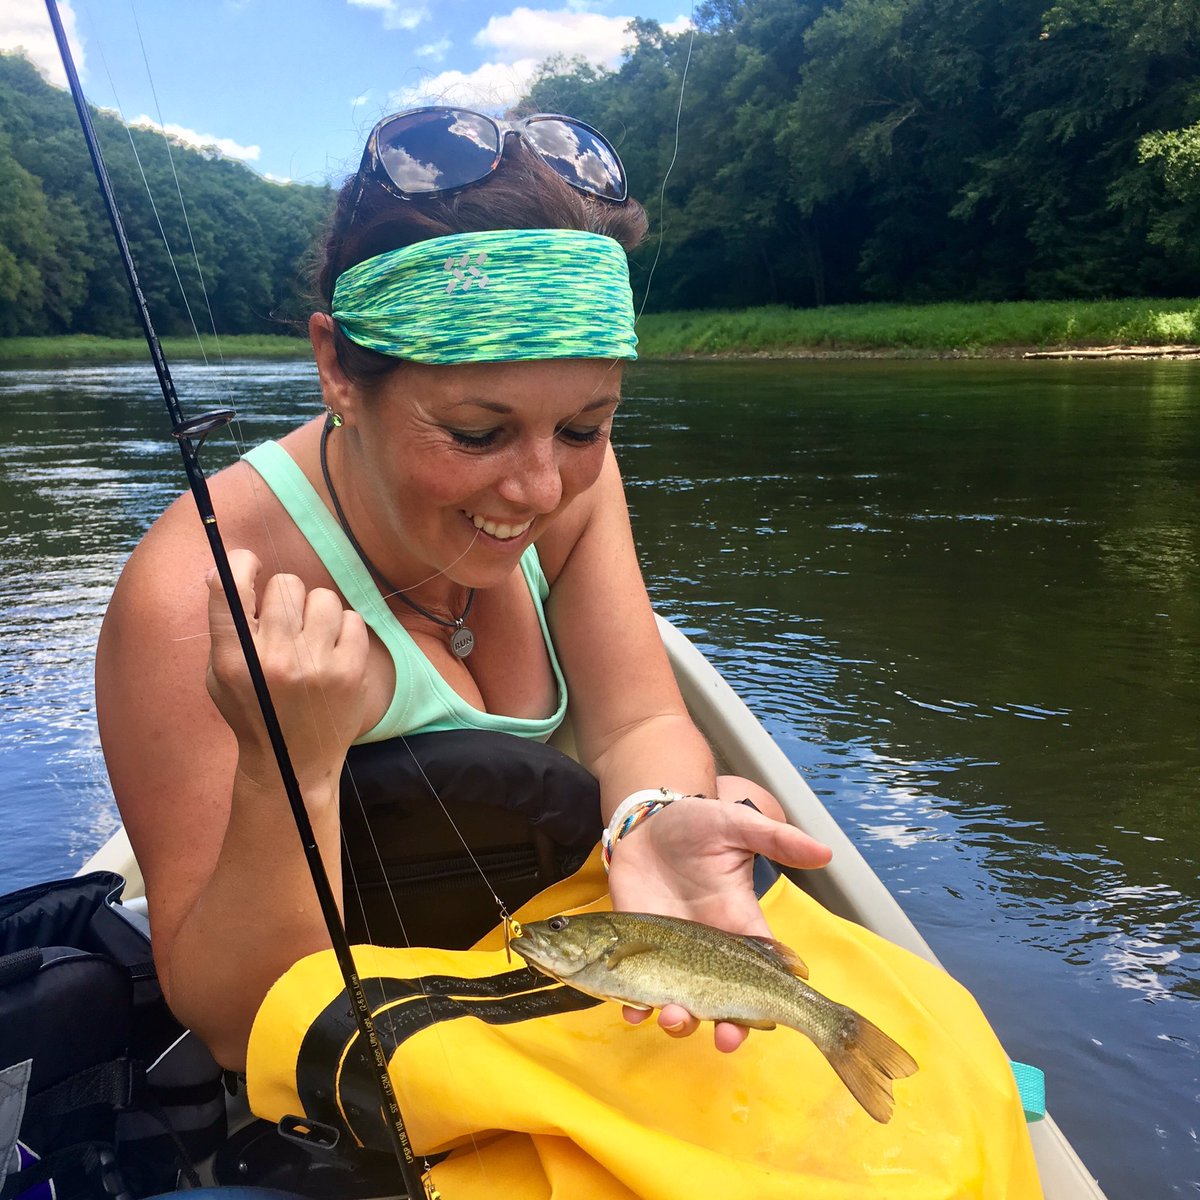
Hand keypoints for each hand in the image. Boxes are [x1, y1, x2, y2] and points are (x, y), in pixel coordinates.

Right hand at [205, 549, 368, 797]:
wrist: (292, 763)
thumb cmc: (254, 712)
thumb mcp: (221, 675)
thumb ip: (224, 627)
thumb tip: (224, 568)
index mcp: (234, 659)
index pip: (229, 587)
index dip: (240, 562)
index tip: (250, 563)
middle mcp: (274, 660)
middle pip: (285, 584)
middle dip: (285, 594)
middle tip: (286, 618)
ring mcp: (316, 666)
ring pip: (323, 597)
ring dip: (317, 610)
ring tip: (311, 635)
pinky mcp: (350, 672)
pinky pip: (352, 618)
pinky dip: (343, 628)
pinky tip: (332, 649)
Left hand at [607, 779, 830, 1051]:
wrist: (645, 820)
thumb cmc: (695, 823)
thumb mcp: (737, 824)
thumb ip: (776, 839)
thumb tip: (826, 853)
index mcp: (739, 925)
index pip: (763, 973)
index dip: (768, 1002)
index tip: (767, 1020)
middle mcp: (708, 950)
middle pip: (724, 1003)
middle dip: (727, 1028)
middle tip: (723, 1036)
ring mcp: (671, 955)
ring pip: (682, 1004)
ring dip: (680, 1021)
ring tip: (674, 1016)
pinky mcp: (635, 952)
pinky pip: (637, 991)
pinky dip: (636, 1008)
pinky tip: (634, 1013)